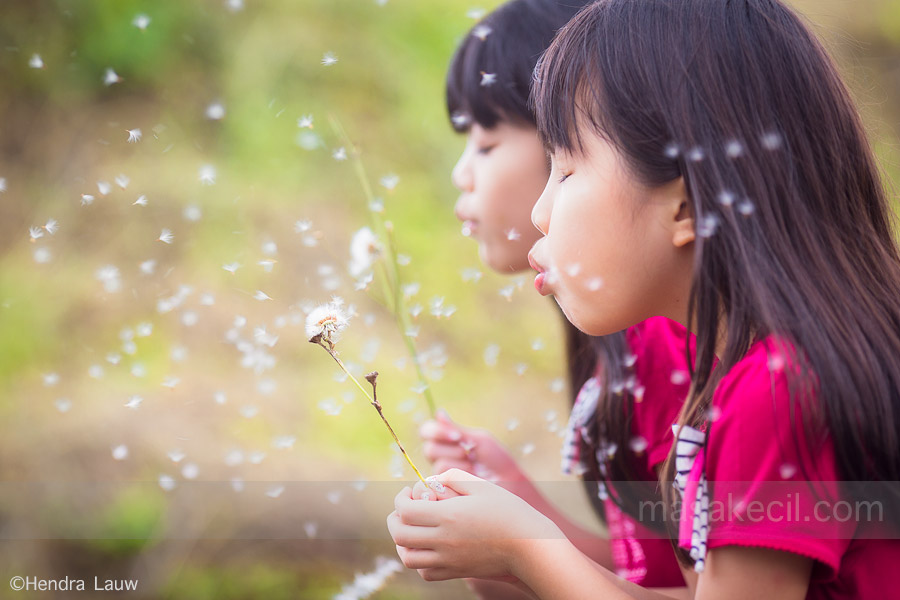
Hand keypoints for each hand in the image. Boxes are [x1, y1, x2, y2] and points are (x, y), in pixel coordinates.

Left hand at [386, 468, 562, 582]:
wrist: (529, 545)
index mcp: (447, 516)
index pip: (405, 510)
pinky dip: (418, 560)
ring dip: (402, 541)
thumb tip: (431, 481)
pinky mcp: (456, 571)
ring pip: (408, 557)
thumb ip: (452, 478)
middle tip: (405, 508)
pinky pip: (425, 572)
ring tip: (413, 528)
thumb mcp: (481, 485)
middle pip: (400, 535)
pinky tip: (428, 546)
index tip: (411, 491)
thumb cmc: (508, 511)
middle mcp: (443, 540)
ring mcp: (449, 559)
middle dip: (395, 518)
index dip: (401, 498)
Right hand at [420, 409, 526, 485]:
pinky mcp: (447, 489)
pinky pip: (444, 477)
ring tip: (474, 466)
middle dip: (452, 450)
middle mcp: (441, 457)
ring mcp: (443, 474)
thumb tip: (438, 412)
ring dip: (459, 462)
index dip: (436, 431)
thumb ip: (456, 429)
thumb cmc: (497, 459)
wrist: (510, 482)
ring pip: (437, 463)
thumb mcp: (478, 440)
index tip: (457, 436)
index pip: (426, 431)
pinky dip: (460, 473)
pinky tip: (472, 476)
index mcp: (447, 441)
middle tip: (469, 453)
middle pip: (429, 449)